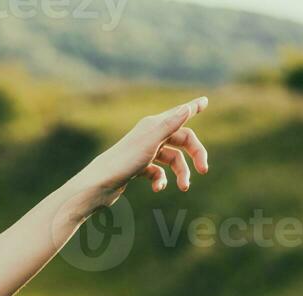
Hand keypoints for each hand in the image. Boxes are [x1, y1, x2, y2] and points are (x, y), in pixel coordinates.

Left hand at [77, 95, 210, 212]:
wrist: (97, 186)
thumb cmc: (123, 162)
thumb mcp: (150, 143)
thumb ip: (169, 125)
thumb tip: (188, 107)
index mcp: (153, 126)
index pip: (179, 114)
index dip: (193, 108)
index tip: (205, 100)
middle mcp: (149, 136)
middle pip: (182, 140)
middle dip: (195, 154)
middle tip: (204, 170)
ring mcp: (143, 153)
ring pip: (172, 159)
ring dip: (180, 172)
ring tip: (184, 187)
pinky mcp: (136, 169)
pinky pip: (157, 172)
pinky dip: (161, 180)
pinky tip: (157, 188)